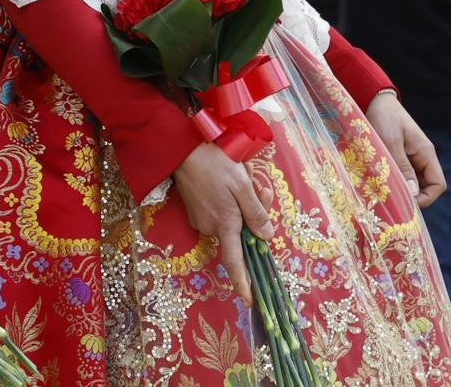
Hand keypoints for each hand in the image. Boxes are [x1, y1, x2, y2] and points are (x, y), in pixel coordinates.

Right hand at [174, 141, 272, 303]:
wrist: (183, 150)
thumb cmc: (215, 165)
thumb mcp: (242, 186)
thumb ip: (255, 213)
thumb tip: (267, 237)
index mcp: (225, 225)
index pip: (235, 262)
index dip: (243, 283)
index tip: (249, 300)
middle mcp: (211, 228)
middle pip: (240, 232)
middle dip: (254, 214)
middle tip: (261, 188)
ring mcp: (201, 220)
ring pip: (231, 220)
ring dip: (243, 203)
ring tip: (244, 175)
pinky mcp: (195, 211)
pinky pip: (220, 212)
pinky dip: (230, 200)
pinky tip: (229, 178)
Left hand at [365, 90, 446, 207]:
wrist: (375, 99)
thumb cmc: (384, 117)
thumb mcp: (391, 142)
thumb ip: (403, 167)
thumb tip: (413, 194)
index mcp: (426, 153)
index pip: (438, 184)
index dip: (426, 198)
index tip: (406, 203)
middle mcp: (422, 157)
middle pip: (427, 187)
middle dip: (413, 197)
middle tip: (392, 201)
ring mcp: (412, 157)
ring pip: (414, 183)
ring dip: (402, 190)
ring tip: (385, 192)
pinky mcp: (401, 156)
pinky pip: (403, 175)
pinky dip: (395, 182)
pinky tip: (381, 183)